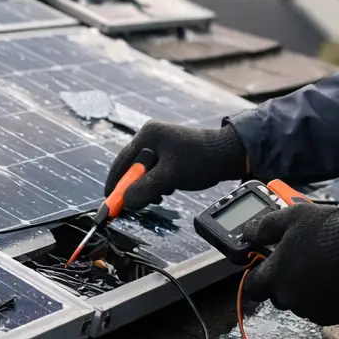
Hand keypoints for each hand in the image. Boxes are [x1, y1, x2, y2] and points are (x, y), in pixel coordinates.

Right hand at [102, 121, 248, 211]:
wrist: (228, 155)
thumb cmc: (200, 161)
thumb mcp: (169, 177)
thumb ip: (144, 189)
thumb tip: (125, 202)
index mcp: (148, 135)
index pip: (121, 162)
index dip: (114, 185)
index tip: (110, 203)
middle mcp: (151, 136)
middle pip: (131, 167)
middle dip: (133, 187)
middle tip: (135, 204)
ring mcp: (161, 144)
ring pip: (144, 171)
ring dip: (147, 187)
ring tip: (159, 195)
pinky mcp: (170, 152)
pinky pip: (155, 171)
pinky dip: (157, 183)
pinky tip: (167, 189)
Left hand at [240, 204, 338, 326]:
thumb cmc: (327, 230)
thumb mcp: (290, 217)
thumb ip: (263, 228)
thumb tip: (246, 233)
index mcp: (275, 276)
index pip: (252, 287)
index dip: (257, 275)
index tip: (265, 266)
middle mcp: (290, 298)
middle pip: (278, 295)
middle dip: (284, 280)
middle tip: (300, 261)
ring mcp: (312, 309)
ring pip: (300, 303)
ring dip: (305, 289)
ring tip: (322, 267)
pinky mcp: (333, 316)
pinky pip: (322, 310)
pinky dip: (325, 298)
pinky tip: (334, 279)